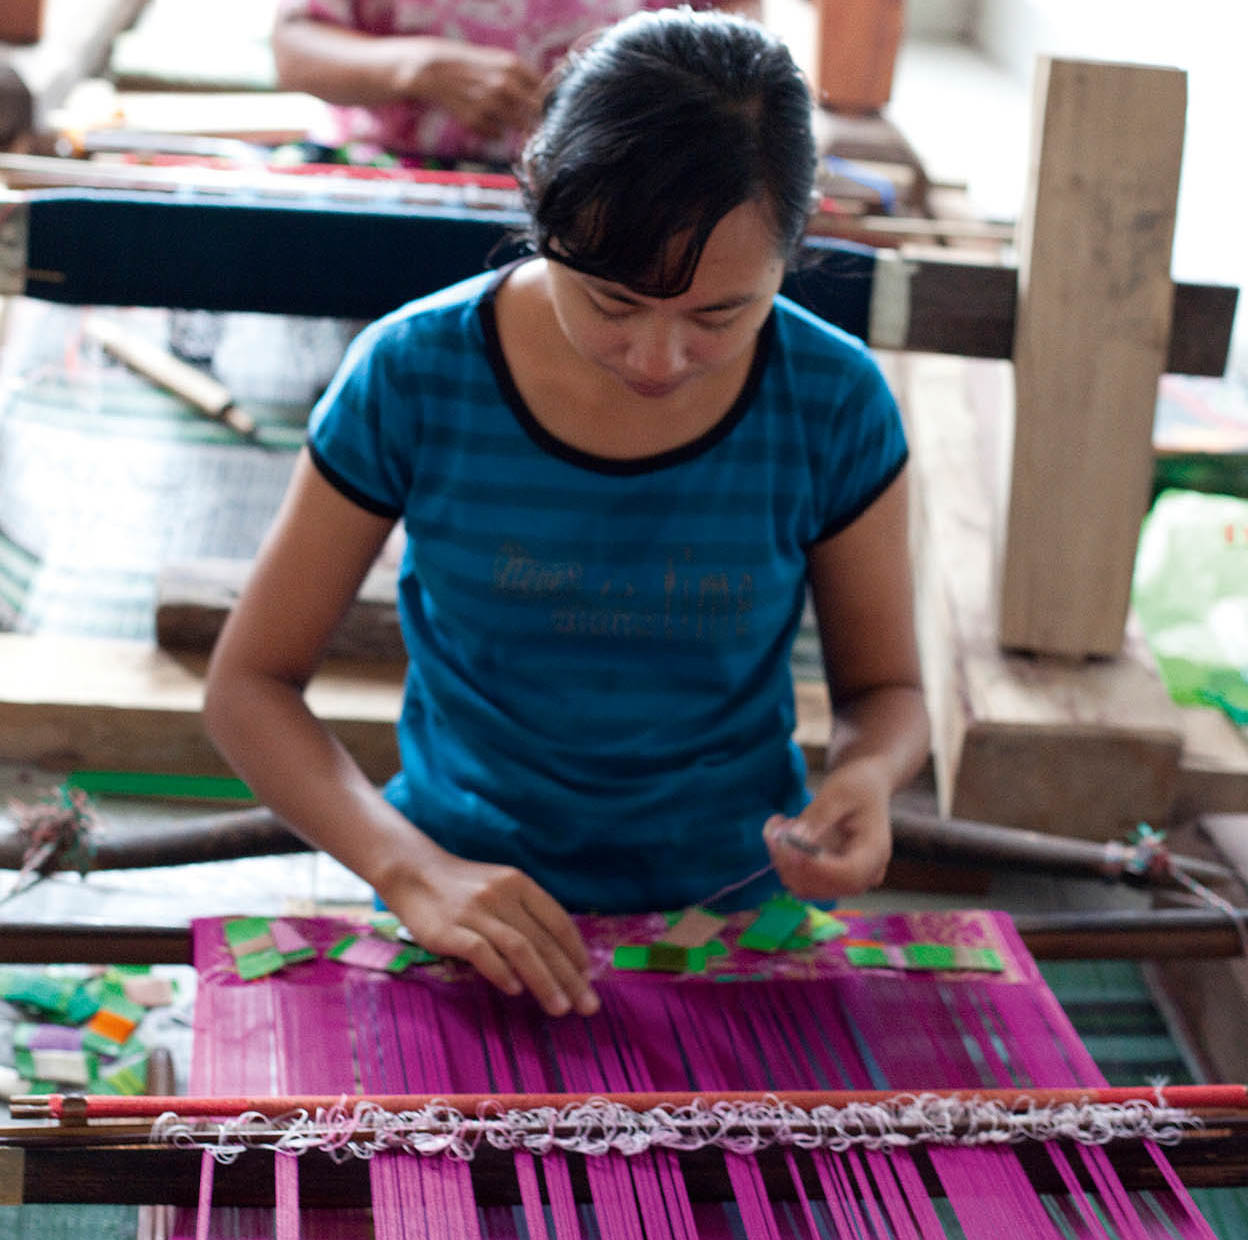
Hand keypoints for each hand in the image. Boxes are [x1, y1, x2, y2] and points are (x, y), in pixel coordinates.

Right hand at [382, 850, 598, 1017]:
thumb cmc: (462, 886)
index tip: (588, 979)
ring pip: (520, 949)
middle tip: (588, 1006)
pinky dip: (501, 972)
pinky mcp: (450, 929)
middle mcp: (502, 895)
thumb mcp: (500, 887)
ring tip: (560, 1008)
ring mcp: (476, 911)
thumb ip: (526, 913)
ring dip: (544, 981)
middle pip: (543, 941)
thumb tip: (558, 955)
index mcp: (519, 884)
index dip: (576, 952)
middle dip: (570, 977)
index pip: (558, 921)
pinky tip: (515, 991)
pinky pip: (482, 953)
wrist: (413, 871)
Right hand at [408, 40, 542, 138]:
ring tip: (504, 116)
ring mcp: (490, 103)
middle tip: (533, 121)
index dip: (546, 102)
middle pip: (536, 112)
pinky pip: (497, 135)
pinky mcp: (476, 120)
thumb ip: (525, 76)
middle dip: (536, 118)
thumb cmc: (473, 66)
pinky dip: (494, 131)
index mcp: (512, 66)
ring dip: (517, 125)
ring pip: (519, 126)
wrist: (437, 71)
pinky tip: (486, 120)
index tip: (545, 108)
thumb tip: (548, 95)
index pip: (544, 91)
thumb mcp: (501, 61)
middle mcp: (504, 85)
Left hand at [762, 758, 892, 899]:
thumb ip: (817, 818)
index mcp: (875, 852)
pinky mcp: (830, 879)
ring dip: (782, 860)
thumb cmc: (858, 785)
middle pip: (824, 886)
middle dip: (790, 861)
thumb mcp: (838, 793)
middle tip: (775, 826)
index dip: (814, 866)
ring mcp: (847, 881)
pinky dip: (784, 862)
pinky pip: (801, 881)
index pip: (848, 874)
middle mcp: (865, 874)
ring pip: (806, 887)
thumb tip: (792, 840)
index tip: (786, 844)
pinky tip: (783, 834)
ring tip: (780, 824)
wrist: (866, 788)